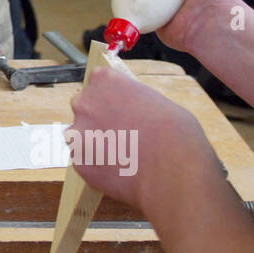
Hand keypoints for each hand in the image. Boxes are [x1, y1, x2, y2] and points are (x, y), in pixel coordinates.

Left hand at [68, 67, 211, 209]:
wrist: (172, 170)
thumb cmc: (175, 133)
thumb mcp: (157, 101)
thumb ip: (133, 101)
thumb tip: (131, 110)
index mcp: (103, 80)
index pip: (98, 83)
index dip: (110, 97)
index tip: (121, 108)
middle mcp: (84, 103)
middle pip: (84, 108)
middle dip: (98, 119)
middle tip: (121, 134)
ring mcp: (78, 133)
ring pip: (81, 137)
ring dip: (95, 144)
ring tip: (122, 156)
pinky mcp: (79, 161)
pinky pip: (85, 162)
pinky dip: (98, 167)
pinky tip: (119, 172)